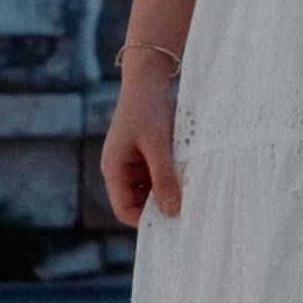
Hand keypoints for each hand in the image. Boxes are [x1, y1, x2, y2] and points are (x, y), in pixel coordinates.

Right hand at [102, 39, 185, 225]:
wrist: (148, 79)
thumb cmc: (147, 109)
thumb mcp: (158, 145)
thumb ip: (164, 178)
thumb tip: (172, 211)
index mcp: (114, 170)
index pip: (125, 210)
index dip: (146, 221)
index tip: (172, 223)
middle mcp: (120, 170)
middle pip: (138, 203)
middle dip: (159, 206)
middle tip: (186, 209)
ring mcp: (132, 164)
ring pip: (150, 191)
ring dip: (167, 191)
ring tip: (188, 189)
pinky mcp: (144, 156)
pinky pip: (157, 176)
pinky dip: (170, 178)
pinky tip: (185, 174)